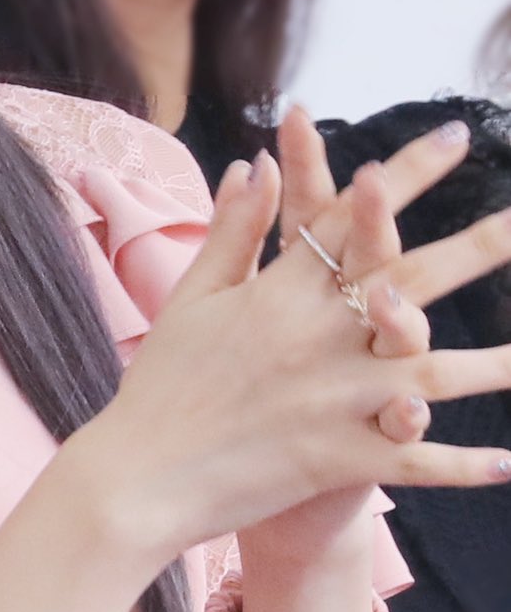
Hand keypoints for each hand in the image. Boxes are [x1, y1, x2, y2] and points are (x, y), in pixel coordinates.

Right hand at [76, 108, 510, 575]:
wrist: (138, 475)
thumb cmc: (162, 384)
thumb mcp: (193, 298)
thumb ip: (233, 230)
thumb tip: (257, 163)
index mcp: (282, 291)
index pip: (355, 215)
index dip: (407, 173)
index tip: (457, 135)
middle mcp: (317, 335)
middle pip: (413, 279)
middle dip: (480, 247)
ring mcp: (333, 398)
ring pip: (432, 372)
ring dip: (494, 366)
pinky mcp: (338, 457)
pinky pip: (413, 460)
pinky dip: (462, 465)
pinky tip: (507, 464)